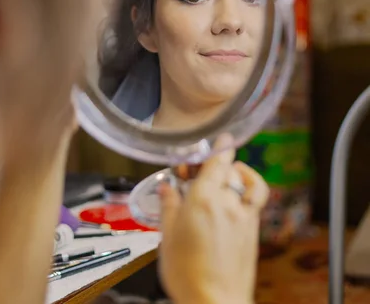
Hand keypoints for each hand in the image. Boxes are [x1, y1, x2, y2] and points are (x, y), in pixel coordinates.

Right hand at [159, 134, 268, 303]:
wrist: (214, 302)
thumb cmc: (188, 275)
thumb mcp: (167, 237)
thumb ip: (169, 206)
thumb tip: (167, 189)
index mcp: (203, 199)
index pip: (217, 160)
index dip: (220, 145)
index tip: (221, 137)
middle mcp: (226, 201)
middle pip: (227, 168)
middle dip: (216, 163)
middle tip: (200, 171)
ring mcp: (243, 214)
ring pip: (242, 180)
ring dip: (233, 173)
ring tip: (222, 178)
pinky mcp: (252, 228)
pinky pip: (256, 197)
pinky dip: (250, 186)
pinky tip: (241, 191)